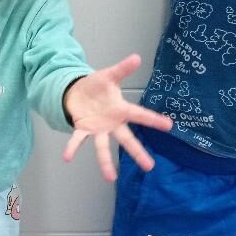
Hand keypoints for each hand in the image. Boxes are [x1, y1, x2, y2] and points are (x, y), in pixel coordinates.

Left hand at [61, 54, 173, 181]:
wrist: (78, 93)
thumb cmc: (97, 86)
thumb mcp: (109, 76)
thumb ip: (122, 69)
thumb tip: (137, 57)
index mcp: (121, 110)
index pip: (139, 115)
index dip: (154, 120)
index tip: (169, 126)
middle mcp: (112, 123)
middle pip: (126, 139)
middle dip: (137, 152)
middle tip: (150, 166)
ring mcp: (98, 129)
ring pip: (103, 147)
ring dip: (105, 162)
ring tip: (110, 178)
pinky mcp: (83, 130)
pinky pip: (78, 140)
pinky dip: (72, 148)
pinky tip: (67, 158)